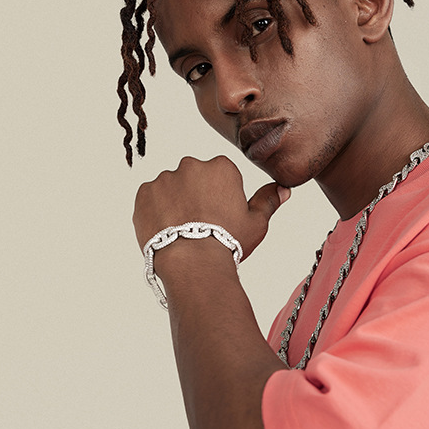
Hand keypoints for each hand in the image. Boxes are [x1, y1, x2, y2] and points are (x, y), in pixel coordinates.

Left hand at [133, 154, 290, 262]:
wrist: (192, 263)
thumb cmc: (227, 242)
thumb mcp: (256, 223)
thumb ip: (268, 200)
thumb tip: (284, 189)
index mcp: (220, 167)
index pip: (221, 175)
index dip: (221, 198)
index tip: (220, 216)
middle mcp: (190, 165)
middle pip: (194, 178)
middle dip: (196, 196)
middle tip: (201, 225)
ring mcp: (165, 178)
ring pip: (171, 188)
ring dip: (175, 203)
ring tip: (182, 231)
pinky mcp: (144, 193)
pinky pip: (150, 198)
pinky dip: (156, 211)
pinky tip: (167, 230)